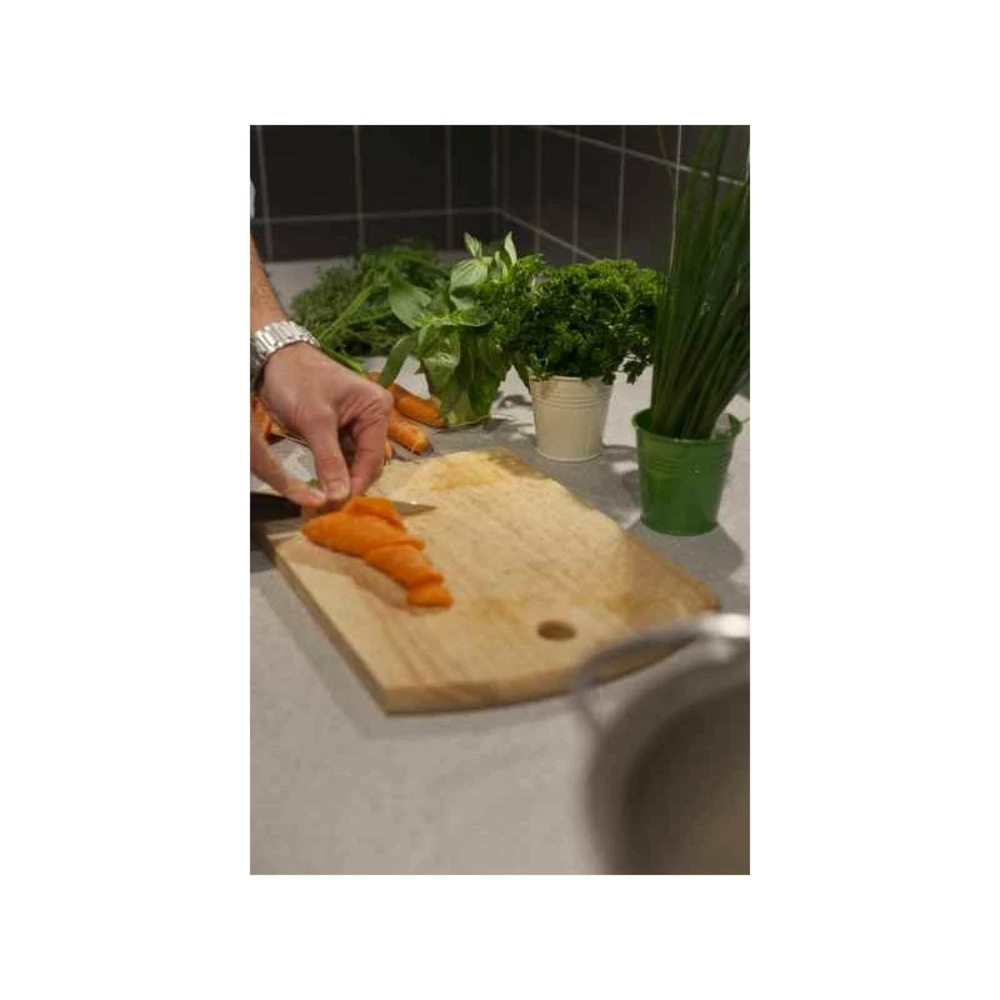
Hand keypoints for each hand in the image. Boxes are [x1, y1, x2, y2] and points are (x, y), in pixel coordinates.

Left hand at [257, 344, 392, 501]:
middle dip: (350, 482)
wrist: (273, 359)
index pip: (373, 456)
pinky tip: (321, 485)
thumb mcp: (315, 421)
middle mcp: (372, 418)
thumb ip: (329, 460)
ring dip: (339, 479)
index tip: (342, 505)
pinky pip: (339, 457)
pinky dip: (330, 471)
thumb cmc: (298, 380)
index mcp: (376, 409)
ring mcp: (355, 425)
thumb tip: (339, 497)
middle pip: (366, 461)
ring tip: (325, 499)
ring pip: (352, 462)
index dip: (358, 482)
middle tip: (331, 505)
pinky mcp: (337, 431)